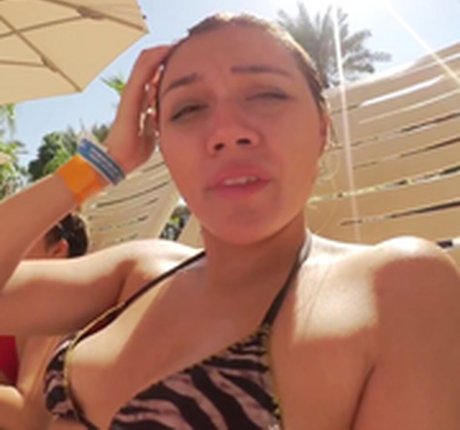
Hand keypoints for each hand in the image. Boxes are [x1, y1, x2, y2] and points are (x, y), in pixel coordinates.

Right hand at [105, 45, 171, 173]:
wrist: (118, 160)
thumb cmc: (133, 150)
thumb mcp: (152, 133)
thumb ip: (155, 122)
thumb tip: (163, 118)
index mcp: (141, 103)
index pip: (154, 78)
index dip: (167, 68)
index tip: (186, 62)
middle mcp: (135, 95)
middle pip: (150, 67)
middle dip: (166, 56)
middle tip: (183, 48)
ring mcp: (131, 93)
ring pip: (145, 63)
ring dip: (160, 52)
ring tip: (176, 44)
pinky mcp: (130, 96)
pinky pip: (141, 71)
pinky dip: (153, 59)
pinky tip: (165, 51)